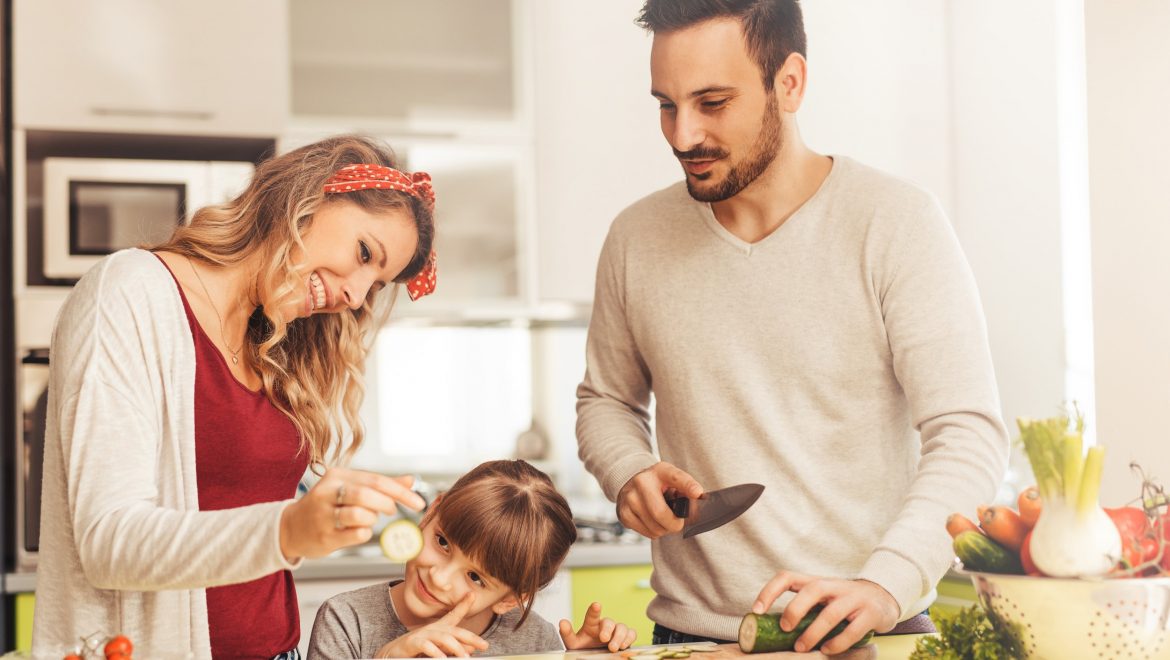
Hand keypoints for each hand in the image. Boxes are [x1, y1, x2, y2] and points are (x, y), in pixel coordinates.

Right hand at [279, 467, 425, 560]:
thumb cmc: (327, 505)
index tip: (419, 503)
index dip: (401, 492)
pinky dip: (365, 533)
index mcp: (337, 476)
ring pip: (362, 515)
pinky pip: (357, 534)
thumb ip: (380, 485)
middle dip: (387, 504)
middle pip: (368, 494)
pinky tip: (357, 531)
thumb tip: (410, 480)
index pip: (376, 480)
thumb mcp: (349, 488)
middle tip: (391, 510)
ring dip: (373, 519)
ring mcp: (324, 515)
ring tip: (368, 519)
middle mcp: (328, 492)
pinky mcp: (324, 536)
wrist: (290, 528)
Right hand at [376, 593, 488, 657]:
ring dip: (456, 647)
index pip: (453, 615)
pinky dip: (435, 652)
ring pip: (443, 638)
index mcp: (438, 628)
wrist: (390, 654)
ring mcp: (421, 635)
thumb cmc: (414, 650)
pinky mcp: (411, 644)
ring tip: (465, 657)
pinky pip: (425, 646)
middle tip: (483, 645)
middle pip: (454, 630)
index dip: (463, 604)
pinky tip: (442, 658)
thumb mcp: (437, 648)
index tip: (473, 594)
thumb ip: (452, 648)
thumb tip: (470, 648)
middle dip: (470, 637)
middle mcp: (431, 629)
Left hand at [558, 602, 636, 651]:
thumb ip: (567, 634)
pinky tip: (624, 645)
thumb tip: (562, 622)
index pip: (592, 616)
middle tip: (604, 639)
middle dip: (607, 630)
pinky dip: (629, 638)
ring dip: (619, 637)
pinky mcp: (626, 638)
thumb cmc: (584, 647)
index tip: (596, 605)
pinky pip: (632, 633)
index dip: (594, 610)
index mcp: (591, 625)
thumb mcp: (573, 643)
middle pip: (609, 622)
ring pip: (622, 627)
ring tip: (613, 648)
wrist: (595, 655)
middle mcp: (605, 626)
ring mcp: (616, 631)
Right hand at [616, 462, 703, 538]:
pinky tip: (652, 521)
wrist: (631, 483)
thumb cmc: (657, 485)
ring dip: (664, 529)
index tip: (697, 493)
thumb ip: (687, 492)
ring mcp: (630, 497)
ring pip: (655, 528)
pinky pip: (647, 533)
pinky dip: (654, 532)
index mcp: (660, 471)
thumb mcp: (673, 481)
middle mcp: (642, 481)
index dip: (688, 486)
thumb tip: (694, 512)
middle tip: (677, 522)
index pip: (676, 477)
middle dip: (675, 524)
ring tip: (662, 518)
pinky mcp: (624, 513)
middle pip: (661, 513)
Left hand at [752, 572, 897, 654]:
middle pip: (812, 589)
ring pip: (831, 613)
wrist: (883, 598)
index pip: (788, 577)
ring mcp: (854, 599)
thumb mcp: (823, 598)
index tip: (757, 610)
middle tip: (784, 628)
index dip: (770, 591)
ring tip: (801, 647)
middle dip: (795, 608)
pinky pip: (853, 629)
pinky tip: (827, 650)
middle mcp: (835, 586)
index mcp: (817, 582)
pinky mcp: (870, 614)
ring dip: (813, 631)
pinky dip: (838, 642)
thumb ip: (805, 609)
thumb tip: (773, 632)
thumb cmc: (843, 602)